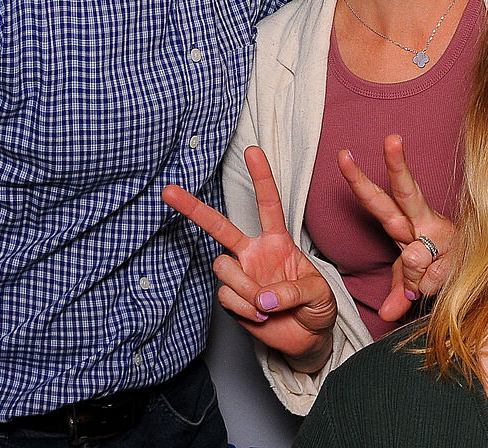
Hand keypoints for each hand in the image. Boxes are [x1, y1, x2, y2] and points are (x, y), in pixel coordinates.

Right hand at [163, 146, 336, 371]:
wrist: (308, 338)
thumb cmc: (318, 307)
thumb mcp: (319, 294)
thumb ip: (294, 292)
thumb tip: (262, 298)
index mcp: (278, 242)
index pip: (269, 204)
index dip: (261, 178)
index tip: (252, 150)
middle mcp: (254, 254)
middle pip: (220, 227)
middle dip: (194, 209)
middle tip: (168, 190)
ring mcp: (241, 276)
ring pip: (224, 268)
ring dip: (246, 287)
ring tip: (268, 305)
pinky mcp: (232, 300)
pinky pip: (228, 298)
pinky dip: (247, 310)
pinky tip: (262, 316)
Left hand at [338, 134, 457, 321]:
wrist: (482, 280)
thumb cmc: (441, 270)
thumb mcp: (410, 281)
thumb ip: (396, 289)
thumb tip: (385, 315)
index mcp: (407, 223)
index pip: (379, 199)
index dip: (359, 180)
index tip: (344, 155)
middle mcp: (425, 223)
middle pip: (406, 192)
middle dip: (397, 165)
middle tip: (391, 138)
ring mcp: (443, 237)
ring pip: (412, 256)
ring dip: (412, 279)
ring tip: (424, 279)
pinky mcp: (457, 254)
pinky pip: (429, 282)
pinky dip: (428, 290)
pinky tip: (439, 282)